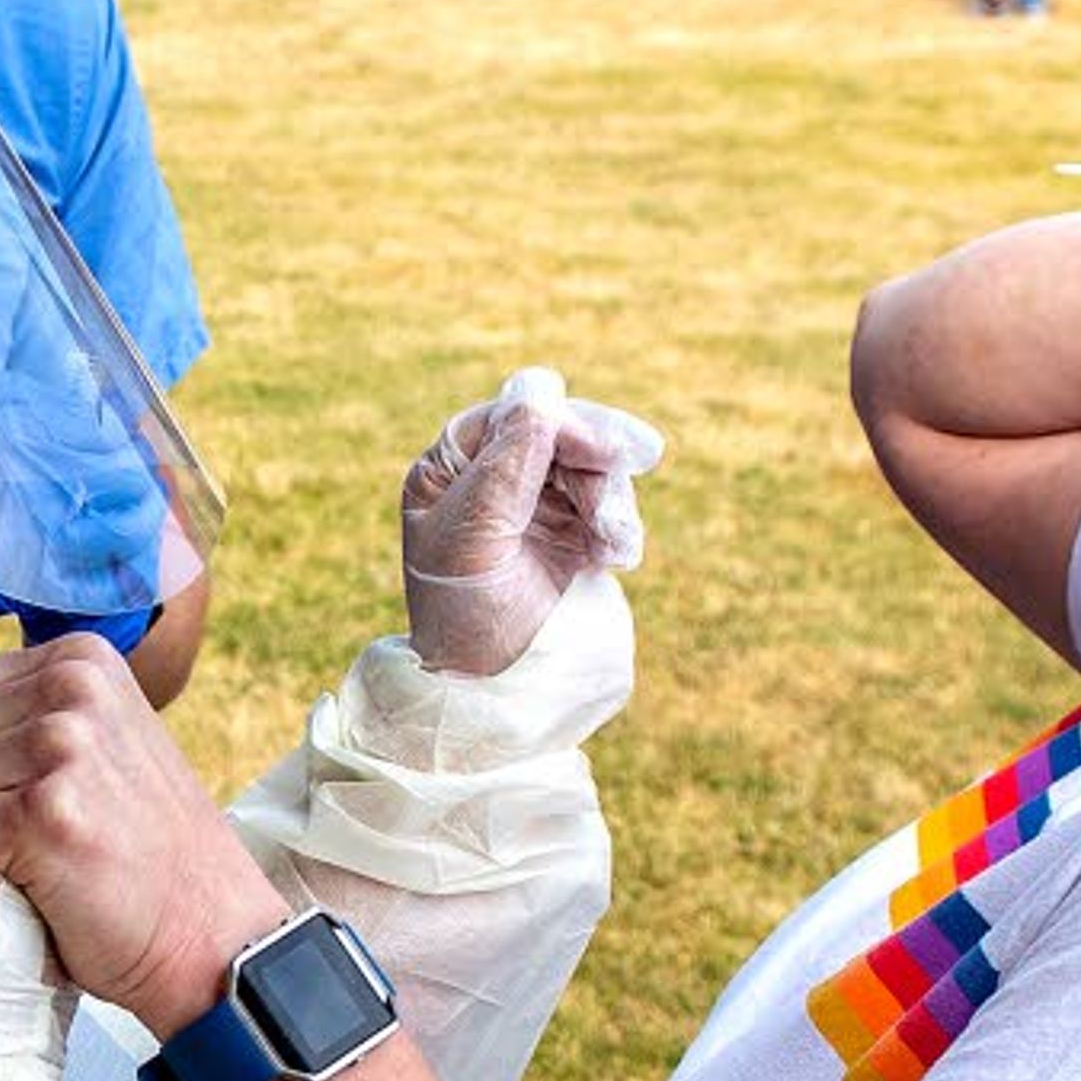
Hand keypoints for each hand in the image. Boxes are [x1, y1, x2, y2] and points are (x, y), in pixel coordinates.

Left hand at [400, 366, 665, 677]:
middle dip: (596, 461)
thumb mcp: (476, 534)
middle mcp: (491, 481)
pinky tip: (618, 557)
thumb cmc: (465, 616)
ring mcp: (535, 508)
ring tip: (617, 547)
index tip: (602, 451)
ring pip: (593, 470)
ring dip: (613, 500)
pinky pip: (608, 508)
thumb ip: (509, 462)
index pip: (513, 416)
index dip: (560, 423)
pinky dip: (620, 526)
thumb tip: (540, 386)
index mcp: (449, 470)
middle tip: (630, 481)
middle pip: (560, 435)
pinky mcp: (572, 538)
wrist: (495, 693)